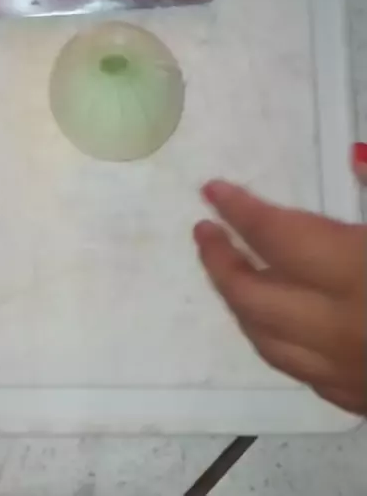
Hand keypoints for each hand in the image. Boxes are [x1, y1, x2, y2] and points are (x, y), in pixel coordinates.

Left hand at [194, 148, 366, 415]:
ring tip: (227, 270)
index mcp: (359, 274)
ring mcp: (353, 373)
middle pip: (254, 298)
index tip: (213, 190)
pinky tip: (277, 324)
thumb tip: (356, 155)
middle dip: (220, 262)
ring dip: (239, 304)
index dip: (240, 211)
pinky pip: (302, 373)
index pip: (277, 236)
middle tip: (205, 231)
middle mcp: (344, 329)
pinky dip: (275, 342)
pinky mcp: (366, 400)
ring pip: (268, 343)